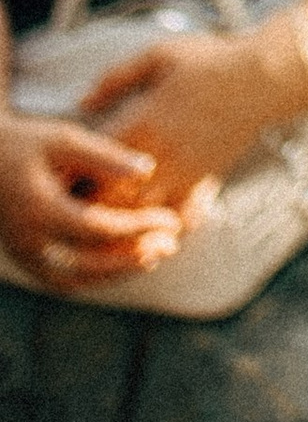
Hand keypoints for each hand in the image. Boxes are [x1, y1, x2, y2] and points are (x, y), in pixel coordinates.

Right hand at [0, 106, 186, 285]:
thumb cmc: (28, 142)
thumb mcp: (64, 139)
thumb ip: (105, 156)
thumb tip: (148, 171)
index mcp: (39, 208)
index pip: (98, 229)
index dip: (138, 227)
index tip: (171, 219)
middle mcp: (27, 240)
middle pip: (88, 265)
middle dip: (133, 258)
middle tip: (172, 244)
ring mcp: (22, 255)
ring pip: (74, 281)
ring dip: (116, 273)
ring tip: (155, 256)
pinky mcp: (23, 259)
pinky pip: (61, 281)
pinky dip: (94, 277)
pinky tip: (123, 262)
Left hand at [84, 27, 304, 220]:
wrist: (263, 78)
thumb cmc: (211, 61)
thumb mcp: (158, 55)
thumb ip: (115, 78)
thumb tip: (82, 101)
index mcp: (141, 124)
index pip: (91, 163)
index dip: (70, 174)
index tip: (56, 176)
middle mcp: (159, 157)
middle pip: (109, 201)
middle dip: (88, 206)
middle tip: (72, 205)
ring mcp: (183, 173)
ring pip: (140, 217)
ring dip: (120, 222)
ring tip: (104, 222)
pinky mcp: (203, 181)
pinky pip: (176, 218)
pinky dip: (160, 227)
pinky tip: (150, 224)